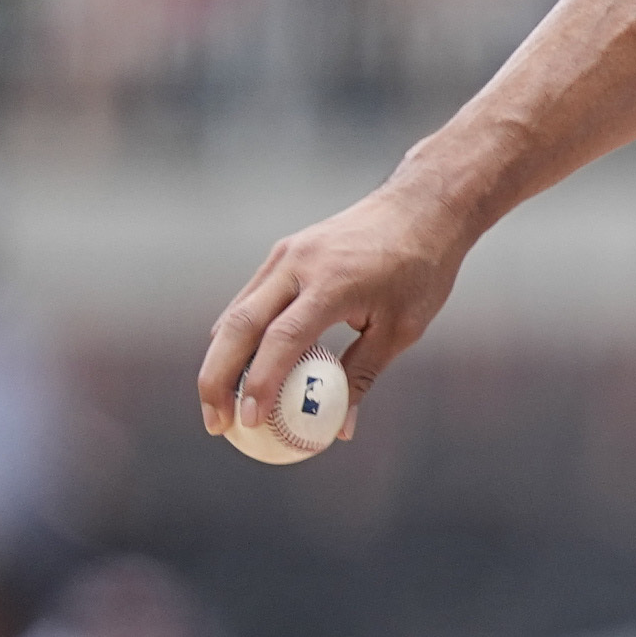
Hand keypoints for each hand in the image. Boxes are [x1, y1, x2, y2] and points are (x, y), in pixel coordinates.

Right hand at [198, 164, 483, 443]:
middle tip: (216, 425)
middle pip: (239, 327)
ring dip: (220, 361)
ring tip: (218, 406)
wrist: (420, 206)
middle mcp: (298, 264)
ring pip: (236, 313)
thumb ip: (362, 375)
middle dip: (217, 379)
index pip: (282, 340)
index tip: (248, 422)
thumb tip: (339, 430)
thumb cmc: (420, 270)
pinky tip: (235, 368)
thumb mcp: (402, 329)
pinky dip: (237, 336)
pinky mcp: (283, 252)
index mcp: (332, 282)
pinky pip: (249, 300)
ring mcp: (286, 254)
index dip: (259, 383)